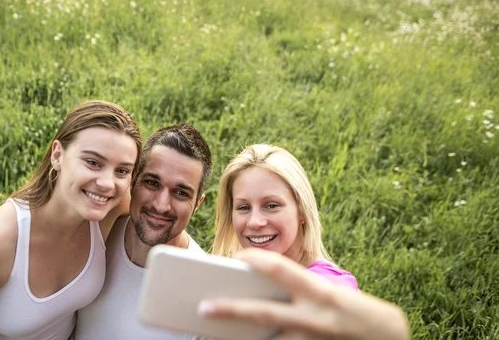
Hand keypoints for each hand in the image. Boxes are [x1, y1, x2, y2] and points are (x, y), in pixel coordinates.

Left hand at [198, 249, 408, 339]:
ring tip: (209, 335)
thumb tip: (253, 294)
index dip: (260, 260)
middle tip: (202, 306)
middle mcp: (314, 318)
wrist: (386, 334)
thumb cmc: (350, 308)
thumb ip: (295, 291)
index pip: (283, 270)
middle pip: (264, 314)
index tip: (237, 256)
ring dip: (239, 339)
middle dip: (232, 310)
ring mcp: (311, 339)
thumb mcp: (325, 293)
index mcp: (318, 292)